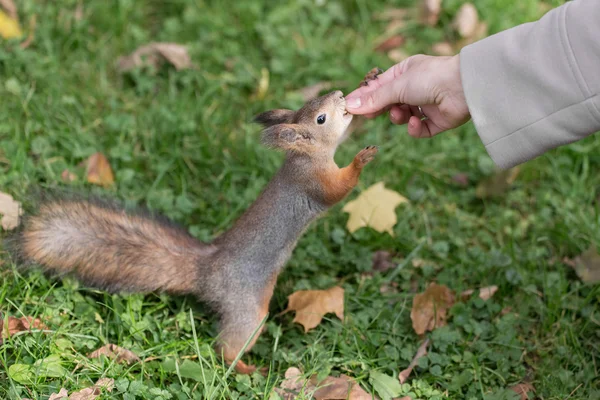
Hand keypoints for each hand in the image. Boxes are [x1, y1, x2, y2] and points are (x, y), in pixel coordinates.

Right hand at [345, 55, 470, 137]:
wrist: (463, 88)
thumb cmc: (430, 77)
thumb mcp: (397, 86)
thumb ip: (374, 99)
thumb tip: (350, 106)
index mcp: (406, 72)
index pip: (380, 86)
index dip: (366, 97)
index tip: (350, 107)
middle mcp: (416, 87)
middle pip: (390, 103)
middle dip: (382, 109)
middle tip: (370, 116)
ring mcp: (427, 104)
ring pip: (403, 117)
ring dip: (399, 118)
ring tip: (401, 114)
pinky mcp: (437, 121)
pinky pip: (419, 129)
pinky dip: (415, 128)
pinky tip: (416, 123)